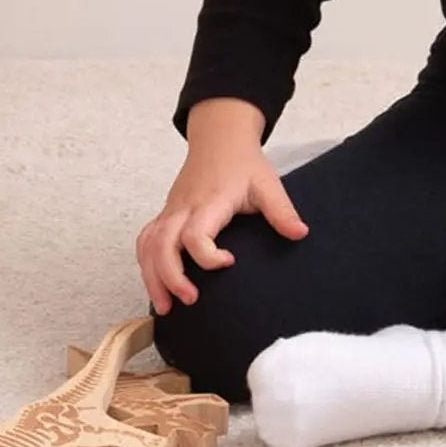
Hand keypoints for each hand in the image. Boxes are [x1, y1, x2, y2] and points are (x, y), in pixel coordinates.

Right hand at [135, 145, 308, 316]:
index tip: (230, 262)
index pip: (194, 233)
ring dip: (152, 277)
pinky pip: (145, 240)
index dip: (207, 255)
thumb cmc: (242, 163)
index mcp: (209, 201)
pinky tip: (156, 285)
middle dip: (170, 277)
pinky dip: (146, 264)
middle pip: (161, 244)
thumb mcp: (268, 184)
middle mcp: (183, 207)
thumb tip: (300, 234)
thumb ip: (282, 211)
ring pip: (147, 245)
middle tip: (189, 300)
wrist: (219, 139)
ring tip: (165, 307)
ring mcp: (171, 211)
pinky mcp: (166, 214)